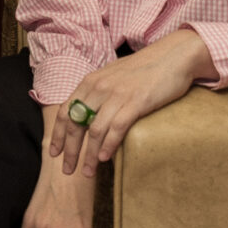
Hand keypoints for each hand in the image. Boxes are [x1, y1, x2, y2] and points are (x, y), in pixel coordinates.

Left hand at [49, 28, 212, 177]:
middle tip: (67, 170)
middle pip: (76, 124)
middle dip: (69, 150)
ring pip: (94, 131)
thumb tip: (91, 114)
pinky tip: (105, 158)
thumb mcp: (114, 76)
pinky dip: (108, 146)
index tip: (53, 152)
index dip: (58, 134)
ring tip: (87, 172)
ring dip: (89, 155)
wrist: (174, 55)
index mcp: (91, 81)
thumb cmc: (146, 68)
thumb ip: (100, 92)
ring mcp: (117, 95)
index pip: (66, 111)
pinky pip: (116, 128)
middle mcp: (99, 87)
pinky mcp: (136, 102)